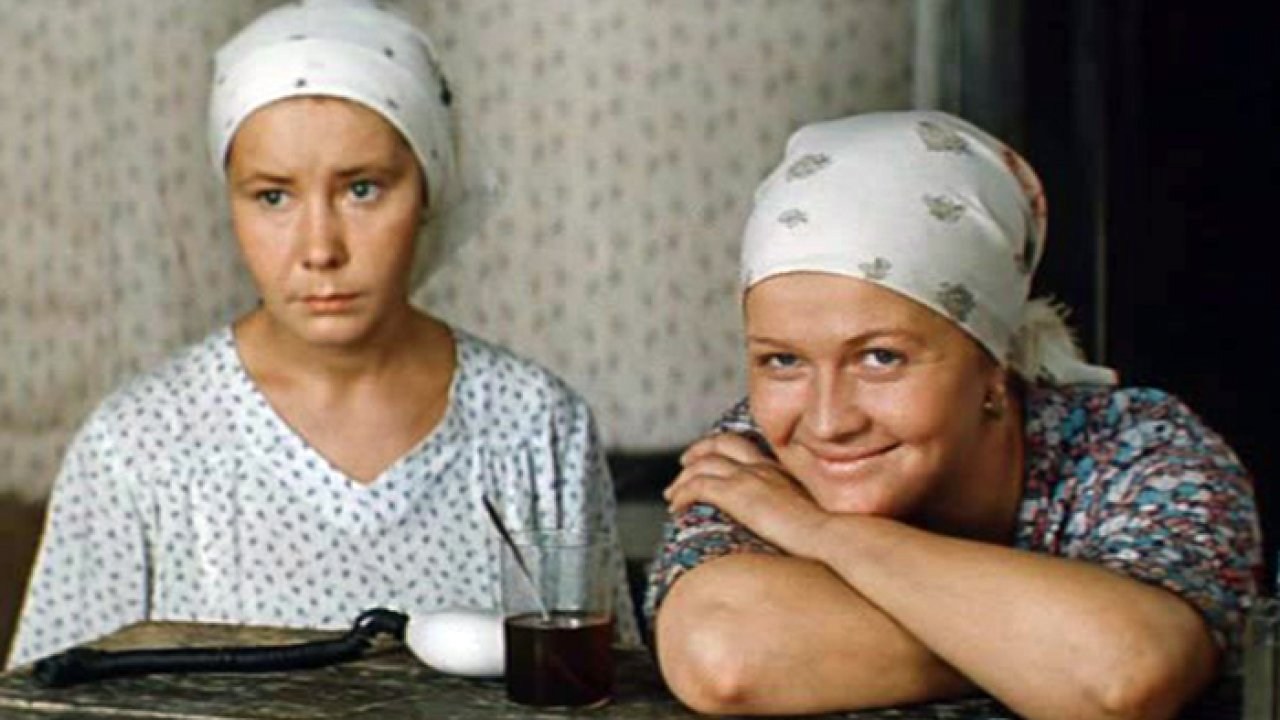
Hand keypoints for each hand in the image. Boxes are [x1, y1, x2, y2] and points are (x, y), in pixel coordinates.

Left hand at [664, 433, 830, 557]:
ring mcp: (748, 478)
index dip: (721, 448)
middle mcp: (761, 467)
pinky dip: (683, 494)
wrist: (828, 534)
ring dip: (682, 478)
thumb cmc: (826, 533)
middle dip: (697, 451)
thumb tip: (784, 524)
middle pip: (720, 444)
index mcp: (778, 469)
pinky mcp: (736, 494)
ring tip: (672, 495)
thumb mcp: (807, 513)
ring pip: (702, 465)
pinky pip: (698, 487)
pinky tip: (676, 508)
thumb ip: (791, 510)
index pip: (743, 445)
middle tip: (683, 465)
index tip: (708, 459)